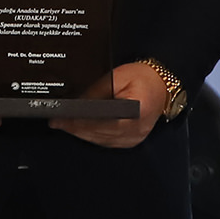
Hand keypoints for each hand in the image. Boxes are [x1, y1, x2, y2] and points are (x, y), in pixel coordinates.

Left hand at [50, 60, 166, 148]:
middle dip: (75, 128)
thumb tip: (76, 104)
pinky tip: (81, 131)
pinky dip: (93, 137)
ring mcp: (135, 137)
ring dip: (82, 134)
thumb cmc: (144, 77)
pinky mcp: (132, 140)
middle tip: (57, 123)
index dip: (80, 121)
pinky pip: (108, 142)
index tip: (63, 119)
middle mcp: (137, 128)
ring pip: (102, 140)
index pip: (102, 121)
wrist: (162, 85)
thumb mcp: (117, 76)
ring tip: (65, 126)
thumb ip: (96, 92)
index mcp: (136, 110)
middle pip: (100, 133)